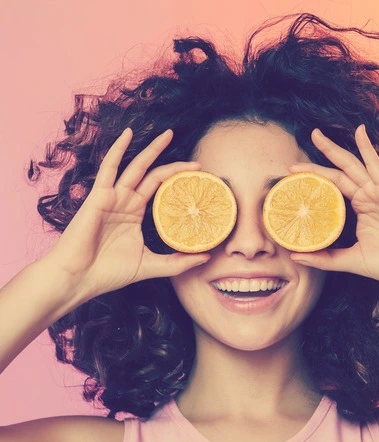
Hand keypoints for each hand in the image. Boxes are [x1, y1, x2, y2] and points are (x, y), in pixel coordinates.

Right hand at [43, 128, 209, 300]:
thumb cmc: (110, 273)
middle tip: (198, 162)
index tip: (200, 183)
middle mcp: (125, 202)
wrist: (79, 278)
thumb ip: (177, 262)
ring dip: (152, 150)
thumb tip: (207, 257)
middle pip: (153, 176)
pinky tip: (128, 135)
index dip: (179, 185)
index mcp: (135, 214)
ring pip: (136, 167)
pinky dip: (118, 150)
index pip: (161, 192)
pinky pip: (109, 168)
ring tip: (169, 135)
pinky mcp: (98, 196)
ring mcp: (112, 197)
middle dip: (174, 165)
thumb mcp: (151, 266)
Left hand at [289, 125, 378, 291]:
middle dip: (317, 163)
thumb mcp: (351, 261)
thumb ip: (324, 258)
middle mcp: (368, 197)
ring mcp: (378, 191)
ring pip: (351, 165)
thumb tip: (295, 256)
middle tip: (292, 163)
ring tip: (315, 135)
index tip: (292, 185)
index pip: (332, 191)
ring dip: (333, 150)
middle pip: (337, 174)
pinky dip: (367, 147)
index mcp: (360, 209)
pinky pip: (375, 165)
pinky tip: (359, 131)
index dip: (314, 185)